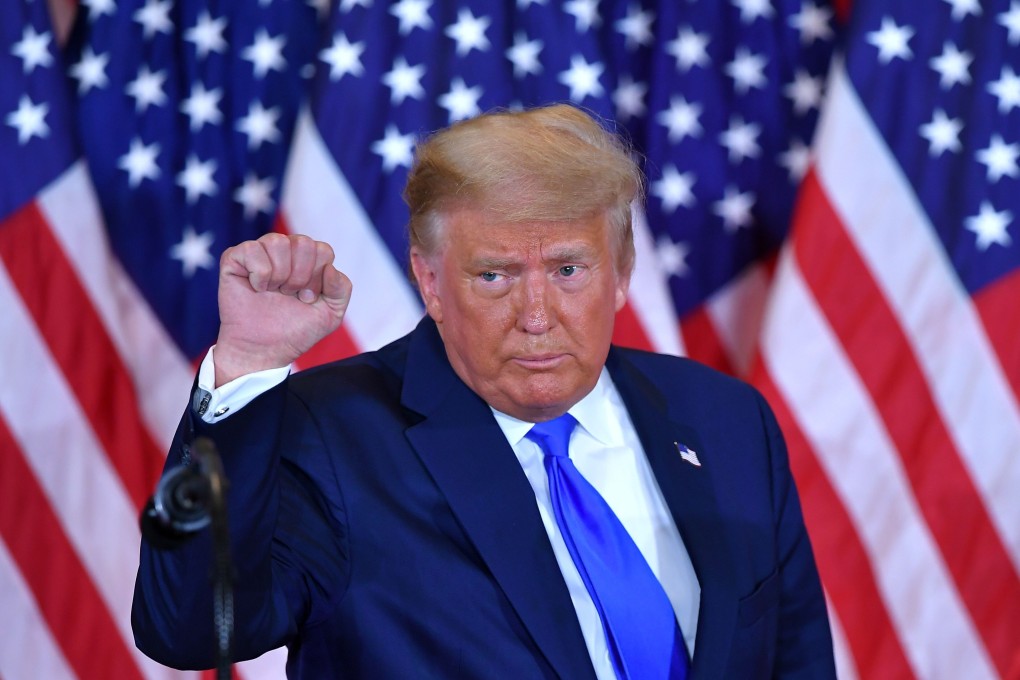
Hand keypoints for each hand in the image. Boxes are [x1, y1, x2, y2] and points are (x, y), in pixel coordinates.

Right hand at [213, 233, 351, 385]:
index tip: (306, 299)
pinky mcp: (235, 258)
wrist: (263, 349)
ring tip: (273, 292)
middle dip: (300, 276)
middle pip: (303, 242)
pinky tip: (256, 288)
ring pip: (278, 242)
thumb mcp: (331, 314)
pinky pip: (252, 249)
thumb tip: (330, 267)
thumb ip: (341, 289)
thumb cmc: (295, 330)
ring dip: (279, 274)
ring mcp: (260, 252)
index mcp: (309, 259)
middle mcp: (285, 251)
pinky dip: (259, 274)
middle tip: (289, 295)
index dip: (317, 278)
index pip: (323, 250)